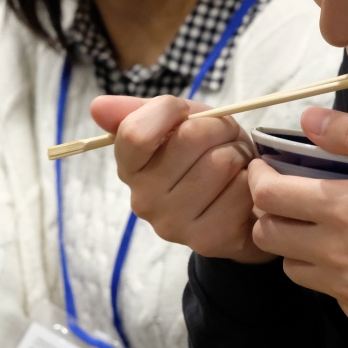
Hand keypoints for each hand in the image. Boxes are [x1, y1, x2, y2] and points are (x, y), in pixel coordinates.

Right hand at [89, 95, 276, 263]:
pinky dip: (252, 180)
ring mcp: (173, 225)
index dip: (169, 110)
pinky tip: (243, 188)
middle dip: (218, 128)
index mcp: (130, 168)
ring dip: (238, 153)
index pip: (135, 133)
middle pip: (189, 138)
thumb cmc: (207, 154)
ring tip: (235, 163)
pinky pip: (241, 189)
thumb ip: (139, 112)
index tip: (184, 112)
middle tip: (224, 139)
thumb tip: (96, 106)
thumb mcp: (177, 124)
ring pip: (220, 161)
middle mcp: (143, 201)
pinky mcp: (207, 240)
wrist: (244, 200)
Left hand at [249, 106, 347, 338]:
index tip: (269, 167)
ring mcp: (346, 291)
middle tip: (292, 194)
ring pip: (292, 268)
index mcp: (342, 209)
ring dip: (295, 244)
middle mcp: (333, 255)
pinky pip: (328, 292)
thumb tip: (308, 120)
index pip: (267, 196)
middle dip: (268, 211)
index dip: (259, 177)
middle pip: (266, 236)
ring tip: (324, 225)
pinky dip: (330, 272)